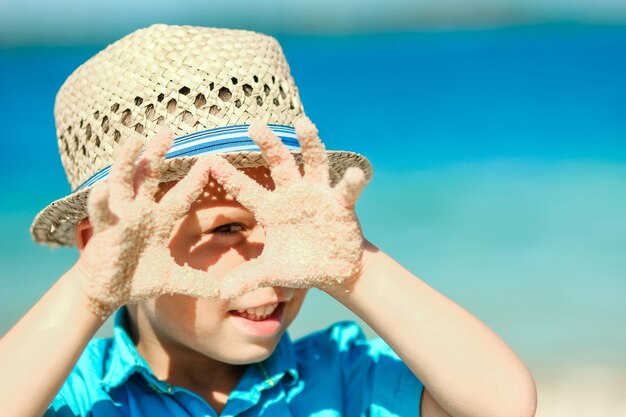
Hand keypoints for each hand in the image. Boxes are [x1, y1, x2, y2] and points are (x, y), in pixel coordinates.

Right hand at [76, 127, 219, 318]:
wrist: (107, 291)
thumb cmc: (137, 278)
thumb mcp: (171, 280)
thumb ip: (195, 282)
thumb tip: (223, 292)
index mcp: (159, 220)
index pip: (181, 196)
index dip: (195, 180)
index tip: (210, 161)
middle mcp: (140, 212)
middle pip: (149, 177)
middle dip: (157, 154)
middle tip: (168, 130)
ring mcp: (120, 218)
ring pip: (123, 184)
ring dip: (126, 162)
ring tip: (133, 140)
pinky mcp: (104, 231)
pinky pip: (102, 213)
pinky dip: (100, 200)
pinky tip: (102, 187)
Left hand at [204, 116, 369, 298]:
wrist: (333, 269)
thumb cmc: (300, 265)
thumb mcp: (272, 272)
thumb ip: (247, 277)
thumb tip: (219, 292)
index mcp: (271, 209)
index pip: (246, 190)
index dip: (228, 176)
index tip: (208, 158)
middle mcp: (293, 194)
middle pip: (279, 163)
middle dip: (268, 144)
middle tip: (254, 126)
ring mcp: (317, 195)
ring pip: (312, 163)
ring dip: (309, 143)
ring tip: (304, 124)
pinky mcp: (340, 204)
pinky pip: (346, 190)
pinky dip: (351, 181)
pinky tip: (353, 174)